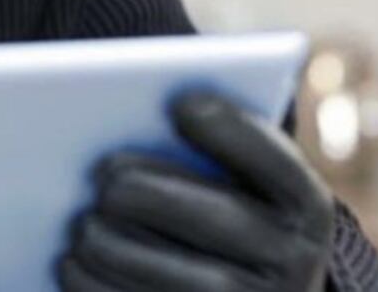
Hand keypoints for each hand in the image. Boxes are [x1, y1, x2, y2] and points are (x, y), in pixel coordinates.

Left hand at [62, 91, 333, 291]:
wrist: (245, 290)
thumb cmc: (224, 213)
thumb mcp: (239, 181)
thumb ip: (211, 145)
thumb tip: (158, 111)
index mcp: (304, 207)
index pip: (275, 160)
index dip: (231, 129)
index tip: (180, 105)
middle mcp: (295, 262)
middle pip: (213, 219)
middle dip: (146, 192)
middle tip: (101, 176)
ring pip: (170, 275)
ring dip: (111, 242)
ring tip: (81, 223)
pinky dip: (96, 284)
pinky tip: (73, 262)